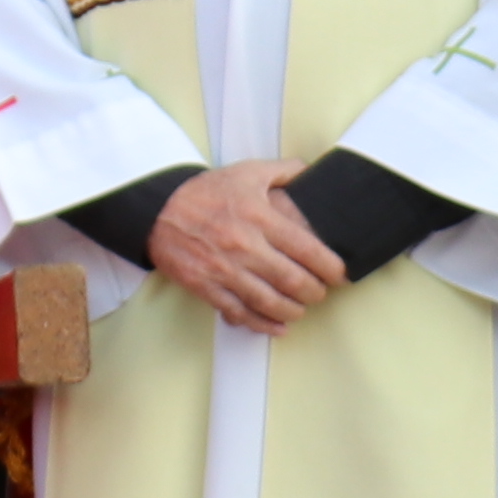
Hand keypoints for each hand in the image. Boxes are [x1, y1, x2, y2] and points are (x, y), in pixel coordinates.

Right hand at [145, 159, 346, 331]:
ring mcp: (225, 269)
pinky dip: (263, 324)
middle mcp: (245, 245)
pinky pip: (240, 313)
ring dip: (293, 310)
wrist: (158, 209)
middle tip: (321, 292)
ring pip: (270, 302)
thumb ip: (283, 170)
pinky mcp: (207, 286)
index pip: (306, 248)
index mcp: (259, 215)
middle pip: (293, 280)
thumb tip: (312, 171)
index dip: (330, 267)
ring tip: (301, 308)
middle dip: (315, 292)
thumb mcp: (246, 172)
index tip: (340, 274)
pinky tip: (278, 326)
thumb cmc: (206, 191)